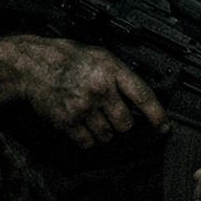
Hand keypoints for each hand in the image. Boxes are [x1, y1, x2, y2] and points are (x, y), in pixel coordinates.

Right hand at [6, 36, 168, 148]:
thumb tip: (141, 100)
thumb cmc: (71, 61)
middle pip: (125, 123)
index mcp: (112, 71)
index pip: (143, 96)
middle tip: (118, 119)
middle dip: (125, 125)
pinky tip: (86, 129)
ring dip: (107, 133)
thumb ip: (122, 77)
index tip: (164, 127)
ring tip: (98, 120)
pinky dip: (90, 140)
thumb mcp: (104, 58)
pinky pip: (87, 142)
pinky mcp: (66, 121)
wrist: (36, 66)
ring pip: (108, 135)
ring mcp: (83, 107)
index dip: (157, 114)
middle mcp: (100, 90)